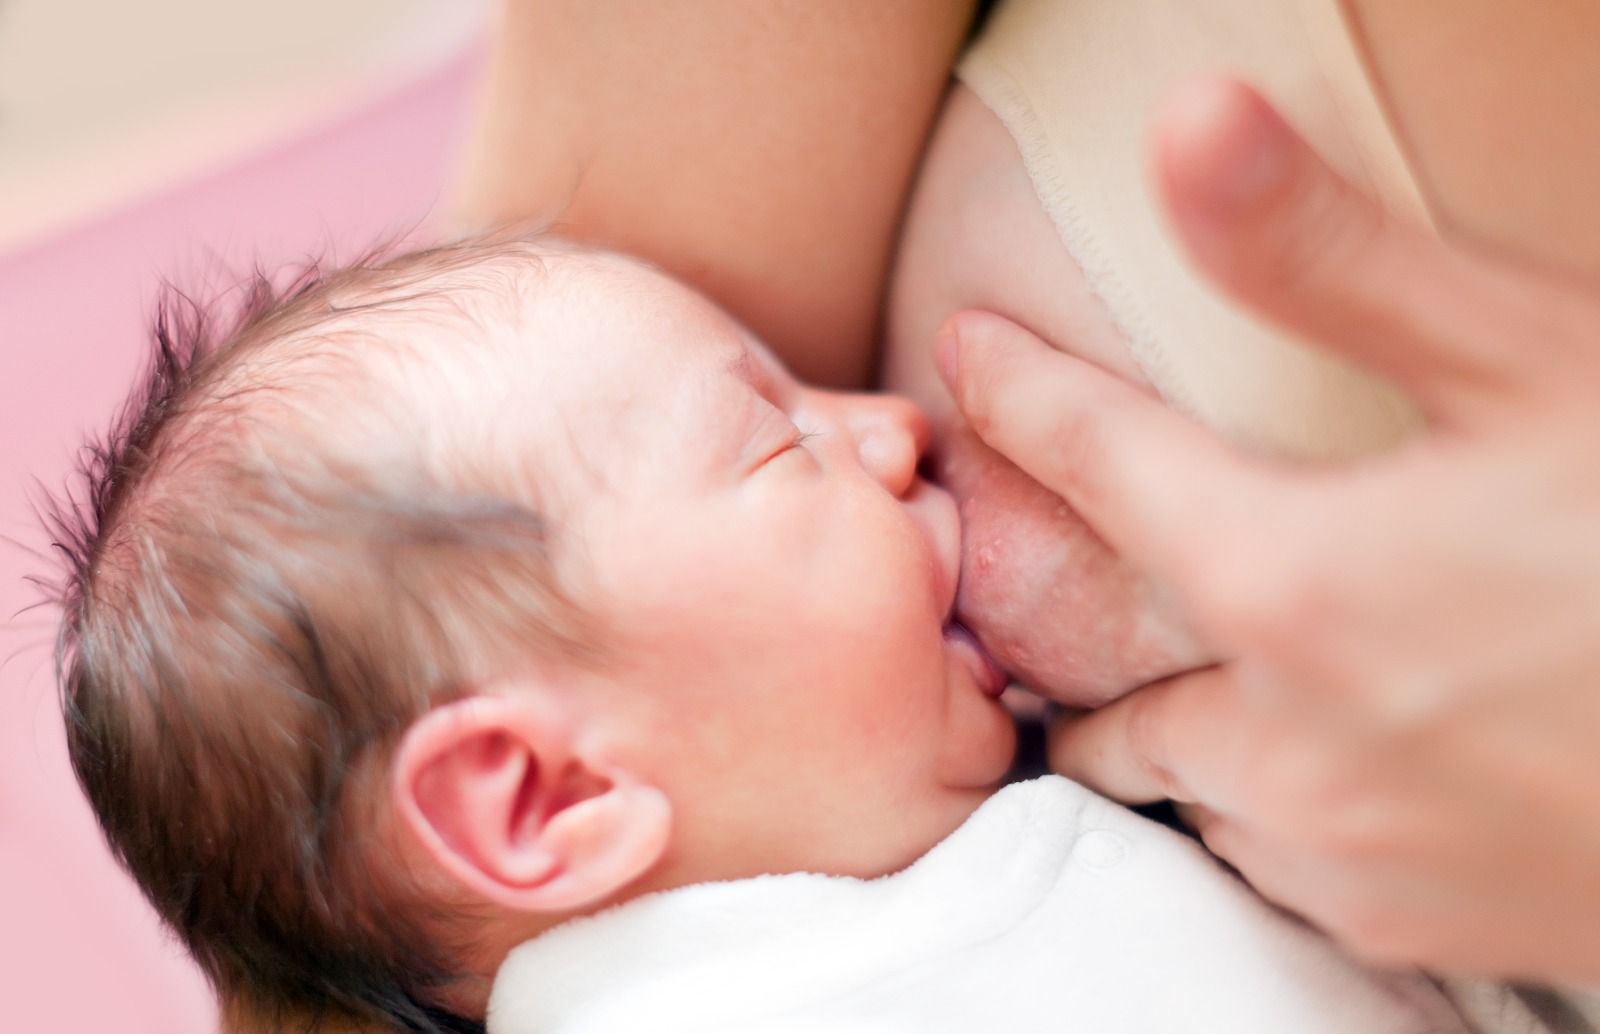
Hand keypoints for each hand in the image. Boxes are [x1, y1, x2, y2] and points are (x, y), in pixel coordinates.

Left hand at [936, 78, 1599, 983]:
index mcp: (1291, 587)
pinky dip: (1273, 805)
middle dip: (1084, 637)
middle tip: (1094, 581)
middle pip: (1102, 686)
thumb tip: (1189, 124)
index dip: (1018, 395)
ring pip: (1186, 783)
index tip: (970, 358)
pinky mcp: (1406, 927)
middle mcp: (1284, 740)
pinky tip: (1340, 757)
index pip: (1091, 462)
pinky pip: (1275, 861)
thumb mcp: (1536, 367)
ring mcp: (1342, 853)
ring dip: (1182, 727)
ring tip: (1233, 668)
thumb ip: (1338, 264)